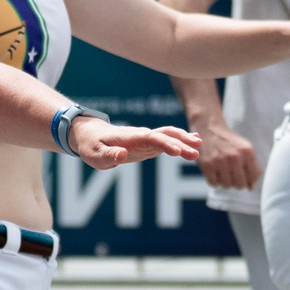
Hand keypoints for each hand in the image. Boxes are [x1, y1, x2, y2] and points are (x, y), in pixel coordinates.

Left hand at [69, 117, 199, 170]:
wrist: (90, 134)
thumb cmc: (91, 145)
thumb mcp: (94, 154)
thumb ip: (109, 155)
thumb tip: (122, 155)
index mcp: (130, 138)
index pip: (151, 138)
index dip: (165, 144)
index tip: (178, 151)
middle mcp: (141, 135)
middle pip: (164, 135)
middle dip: (181, 142)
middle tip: (196, 152)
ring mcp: (146, 139)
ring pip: (168, 135)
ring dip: (184, 139)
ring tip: (199, 146)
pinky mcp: (148, 144)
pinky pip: (167, 140)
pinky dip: (181, 140)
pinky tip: (195, 142)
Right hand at [193, 119, 262, 192]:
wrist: (210, 129)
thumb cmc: (229, 143)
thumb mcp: (245, 150)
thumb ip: (252, 168)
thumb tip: (251, 188)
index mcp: (247, 152)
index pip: (254, 176)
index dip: (249, 178)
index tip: (243, 173)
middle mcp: (235, 157)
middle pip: (240, 185)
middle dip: (236, 182)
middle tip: (231, 173)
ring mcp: (220, 161)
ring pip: (226, 185)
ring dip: (224, 181)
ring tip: (222, 170)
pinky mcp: (207, 165)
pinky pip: (214, 184)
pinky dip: (214, 180)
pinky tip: (214, 170)